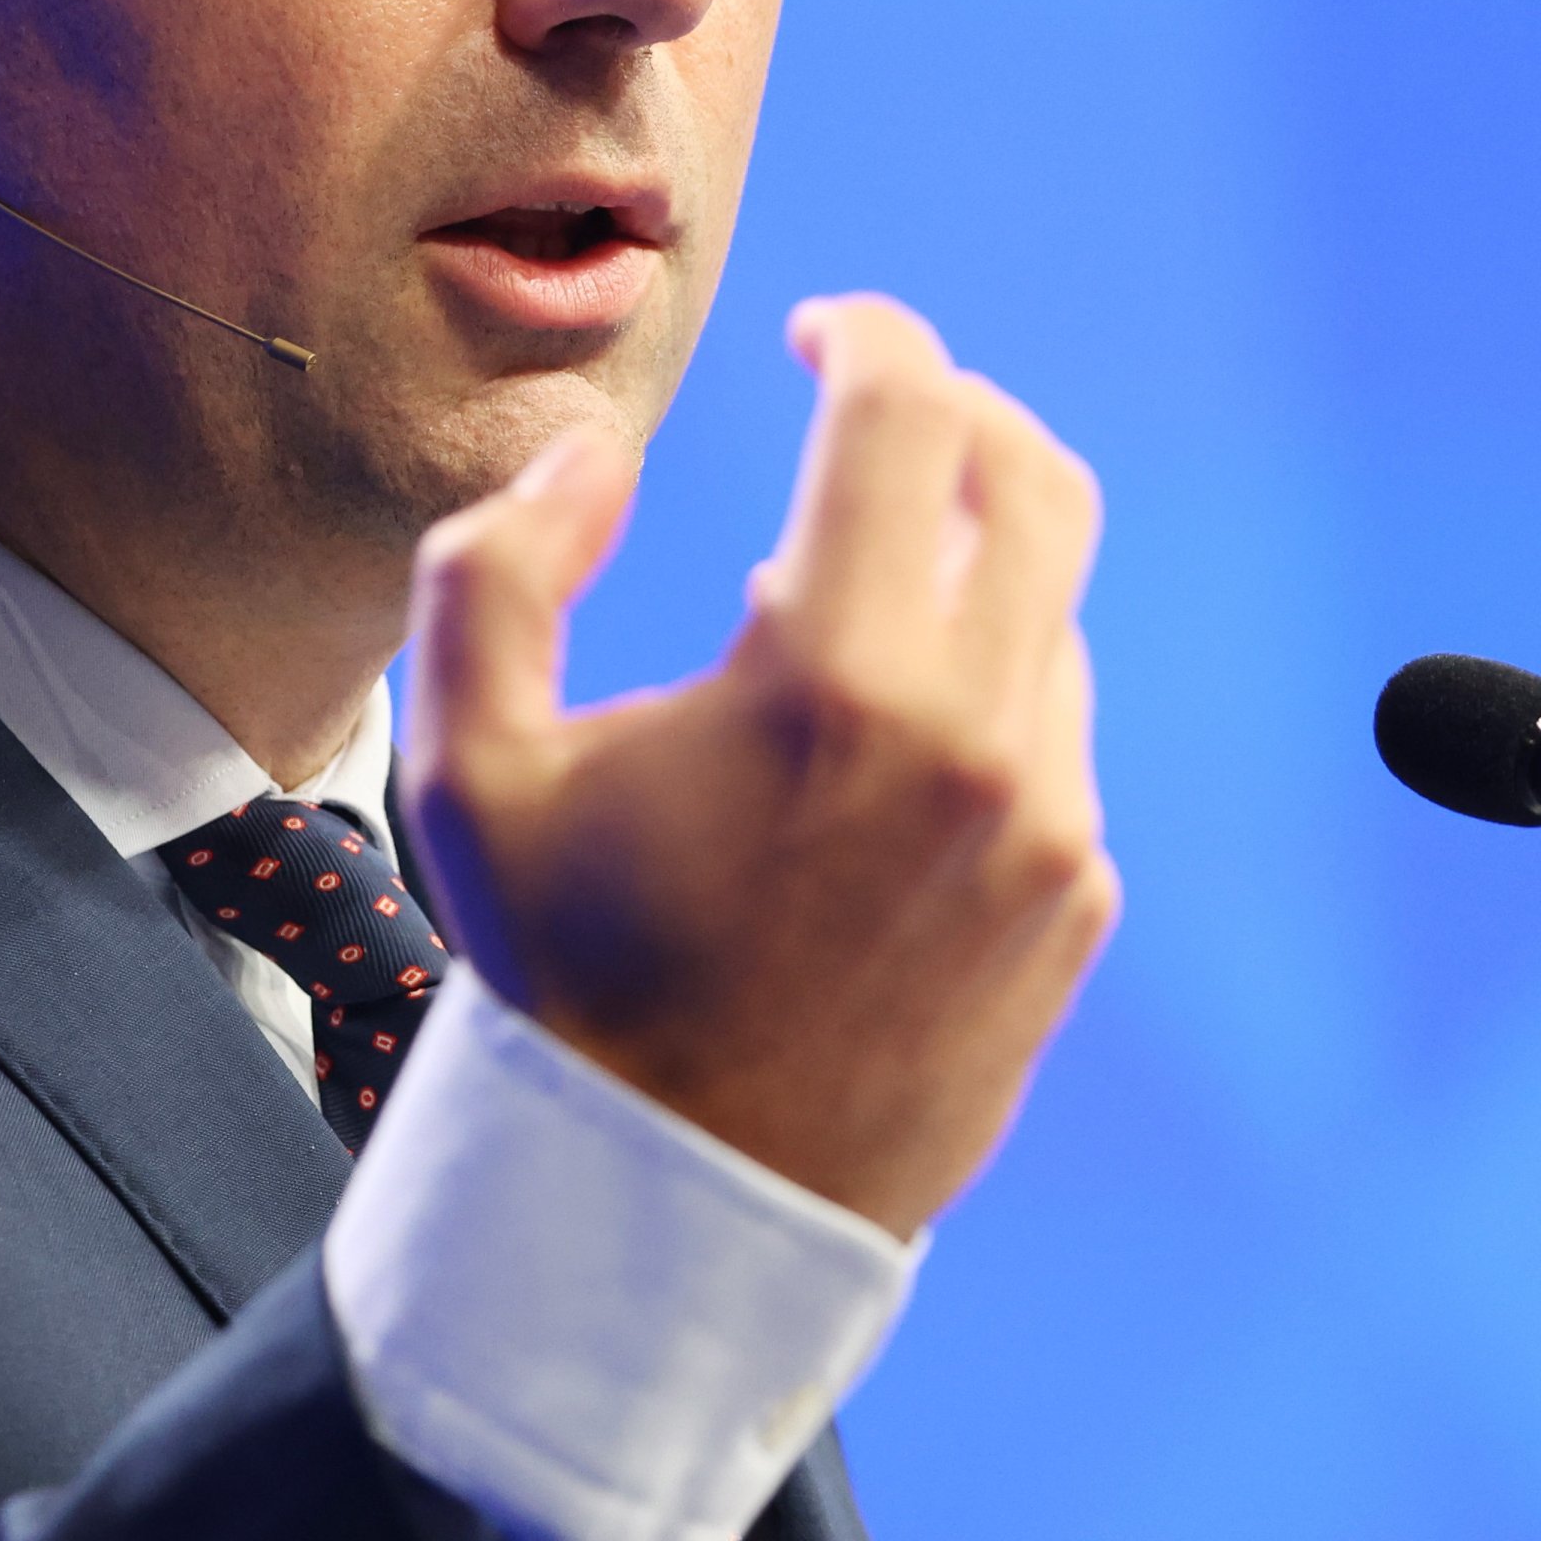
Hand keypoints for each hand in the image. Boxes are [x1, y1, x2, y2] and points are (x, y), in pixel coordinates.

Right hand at [399, 294, 1115, 1239]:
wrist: (668, 1207)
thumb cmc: (560, 978)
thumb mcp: (465, 760)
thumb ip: (504, 561)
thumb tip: (598, 451)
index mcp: (833, 674)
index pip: (907, 410)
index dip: (869, 334)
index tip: (823, 333)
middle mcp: (975, 736)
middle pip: (1037, 481)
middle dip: (960, 416)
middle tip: (882, 418)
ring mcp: (1048, 825)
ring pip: (1050, 620)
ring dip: (959, 583)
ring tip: (835, 635)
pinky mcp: (1076, 904)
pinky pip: (1055, 747)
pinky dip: (982, 710)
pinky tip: (877, 768)